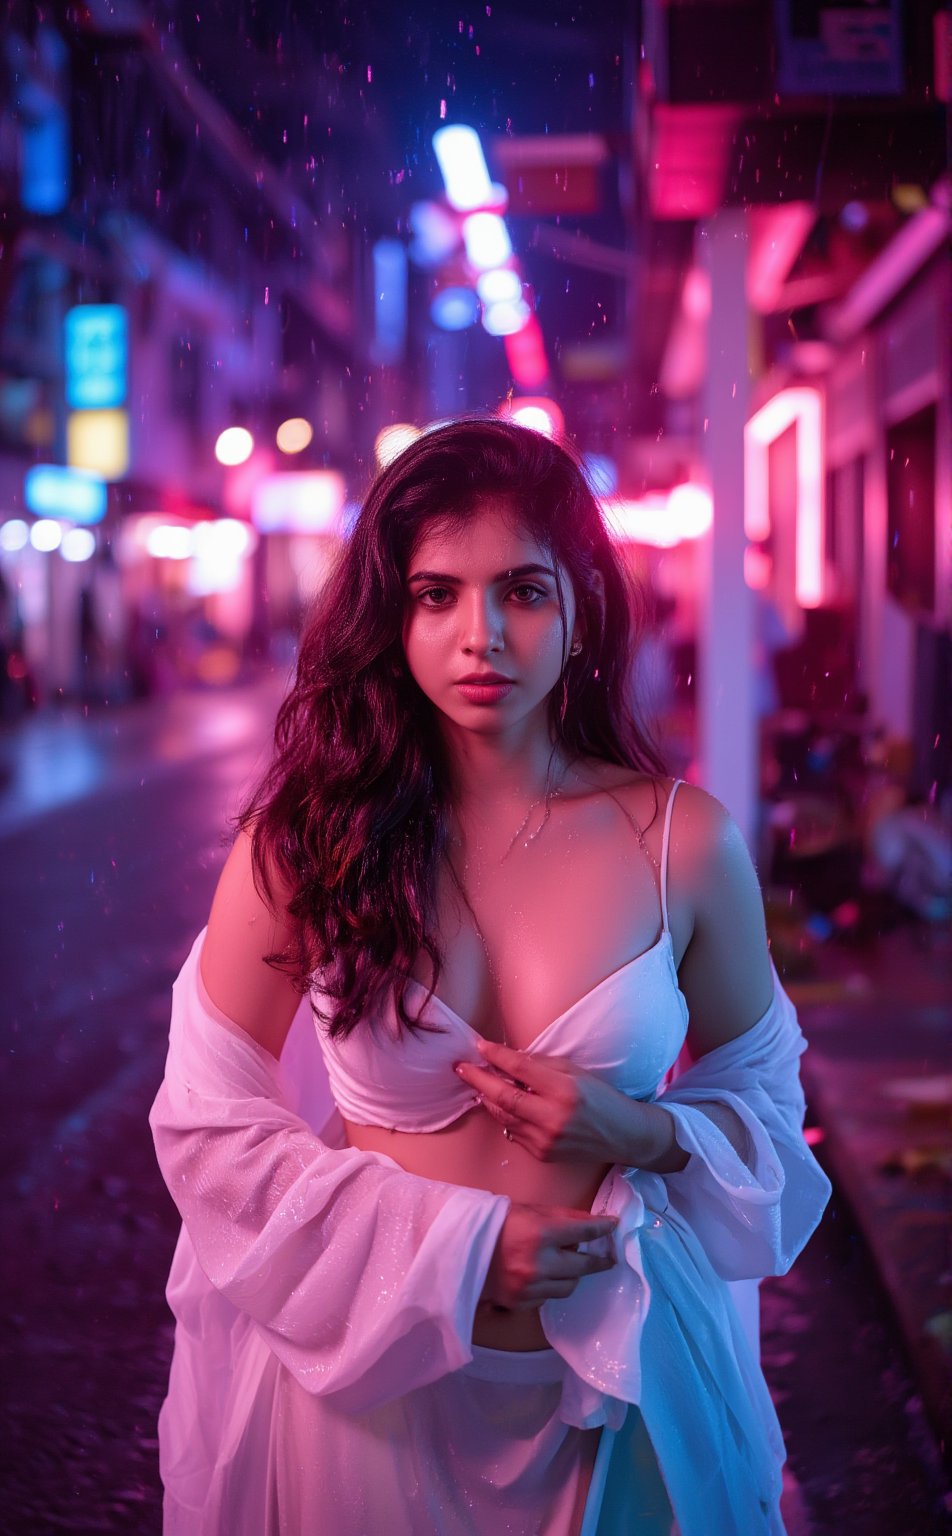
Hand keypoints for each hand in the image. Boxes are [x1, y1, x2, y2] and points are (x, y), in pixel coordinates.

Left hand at [455, 1039, 651, 1164]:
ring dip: (488, 1098)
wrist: (624, 1135)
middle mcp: (553, 1118)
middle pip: (504, 1097)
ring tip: (478, 1083)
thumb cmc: (601, 1098)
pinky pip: (514, 1131)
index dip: (496, 1056)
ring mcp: (546, 1140)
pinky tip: (503, 1104)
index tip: (480, 1046)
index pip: (520, 1069)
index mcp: (564, 1090)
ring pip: (504, 1116)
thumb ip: (541, 1066)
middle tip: (461, 1068)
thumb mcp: (575, 1072)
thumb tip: (507, 1060)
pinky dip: (505, 1116)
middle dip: (478, 1080)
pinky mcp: (542, 1155)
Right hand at [481, 1202, 617, 1309]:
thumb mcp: (529, 1210)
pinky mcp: (520, 1303)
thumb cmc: (495, 1223)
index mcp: (540, 1233)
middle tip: (607, 1258)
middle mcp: (538, 1263)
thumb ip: (562, 1217)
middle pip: (583, 1266)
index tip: (613, 1226)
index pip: (583, 1232)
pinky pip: (548, 1297)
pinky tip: (544, 1275)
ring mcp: (529, 1287)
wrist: (458, 1247)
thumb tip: (591, 1222)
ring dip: (572, 1274)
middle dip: (598, 1260)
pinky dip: (551, 1286)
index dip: (602, 1228)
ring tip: (567, 1265)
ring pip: (568, 1286)